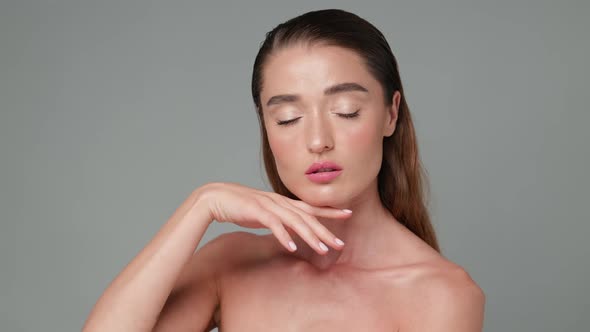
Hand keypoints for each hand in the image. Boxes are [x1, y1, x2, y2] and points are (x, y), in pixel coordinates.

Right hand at [197, 182, 351, 254]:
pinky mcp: (256, 211)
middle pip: (307, 217)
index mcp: (282, 202)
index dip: (330, 211)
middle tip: (341, 244)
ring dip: (310, 236)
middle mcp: (279, 202)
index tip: (348, 213)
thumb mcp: (263, 213)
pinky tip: (293, 248)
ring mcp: (269, 205)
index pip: (311, 207)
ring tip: (323, 250)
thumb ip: (278, 219)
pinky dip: (284, 236)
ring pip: (295, 222)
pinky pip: (274, 225)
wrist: (215, 197)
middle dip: (325, 231)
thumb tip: (289, 230)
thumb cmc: (239, 207)